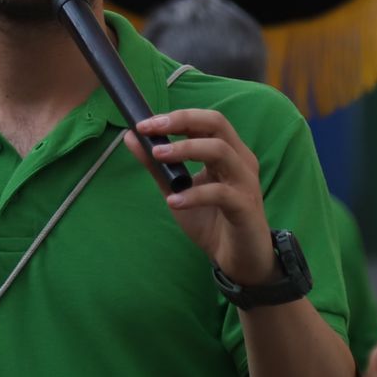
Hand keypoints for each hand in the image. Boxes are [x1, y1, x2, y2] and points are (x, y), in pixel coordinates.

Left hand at [125, 109, 276, 286]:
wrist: (239, 259)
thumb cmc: (212, 220)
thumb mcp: (177, 190)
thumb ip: (157, 165)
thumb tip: (130, 137)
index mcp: (228, 152)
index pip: (206, 120)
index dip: (176, 116)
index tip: (145, 123)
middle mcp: (240, 160)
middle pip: (216, 124)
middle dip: (182, 121)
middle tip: (151, 129)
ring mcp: (245, 182)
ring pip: (220, 151)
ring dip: (185, 149)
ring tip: (157, 156)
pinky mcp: (245, 207)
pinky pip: (220, 193)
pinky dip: (194, 194)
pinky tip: (173, 201)